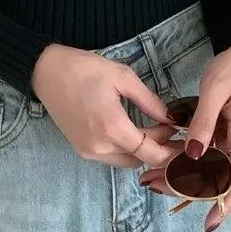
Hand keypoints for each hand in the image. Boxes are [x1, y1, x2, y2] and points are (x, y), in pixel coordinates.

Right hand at [31, 43, 185, 168]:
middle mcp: (100, 146)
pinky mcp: (81, 149)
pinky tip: (134, 133)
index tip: (183, 139)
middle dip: (159, 149)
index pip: (150, 153)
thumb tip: (171, 118)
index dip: (170, 151)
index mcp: (113, 127)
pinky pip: (111, 157)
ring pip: (126, 162)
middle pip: (140, 160)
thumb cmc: (85, 69)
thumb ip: (149, 101)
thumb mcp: (123, 77)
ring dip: (142, 151)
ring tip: (155, 131)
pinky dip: (126, 150)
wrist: (46, 71)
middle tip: (172, 131)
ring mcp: (88, 151)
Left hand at [138, 37, 230, 231]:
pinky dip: (186, 159)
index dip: (223, 203)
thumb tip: (194, 155)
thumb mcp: (215, 89)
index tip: (207, 222)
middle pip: (218, 178)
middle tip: (151, 185)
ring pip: (210, 169)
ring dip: (182, 175)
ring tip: (149, 176)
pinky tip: (163, 160)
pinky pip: (208, 155)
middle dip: (186, 188)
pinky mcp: (227, 136)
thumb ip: (203, 122)